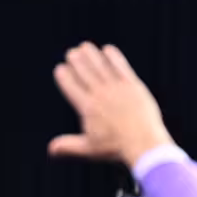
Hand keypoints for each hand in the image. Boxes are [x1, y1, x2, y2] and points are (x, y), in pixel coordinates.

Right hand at [49, 42, 173, 167]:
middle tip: (72, 53)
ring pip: (100, 65)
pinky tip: (108, 49)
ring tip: (85, 47)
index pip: (69, 85)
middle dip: (76, 60)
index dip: (63, 75)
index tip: (60, 69)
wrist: (145, 145)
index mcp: (87, 107)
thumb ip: (69, 146)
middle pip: (83, 70)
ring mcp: (117, 88)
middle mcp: (100, 94)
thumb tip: (50, 149)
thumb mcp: (90, 148)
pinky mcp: (133, 86)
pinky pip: (121, 66)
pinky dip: (113, 56)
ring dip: (91, 54)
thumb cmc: (117, 149)